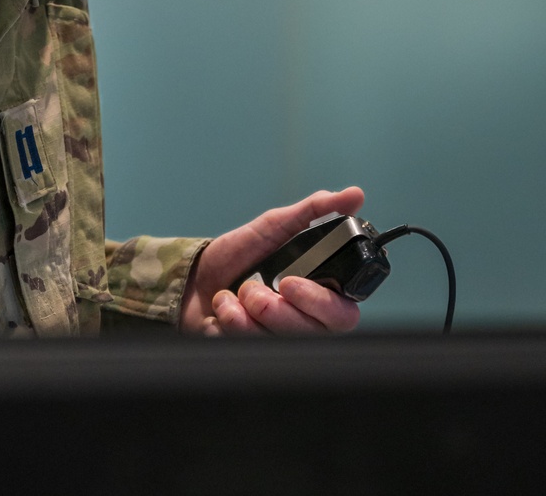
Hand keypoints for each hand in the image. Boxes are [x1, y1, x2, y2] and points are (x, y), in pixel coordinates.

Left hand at [180, 186, 364, 336]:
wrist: (195, 276)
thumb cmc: (241, 254)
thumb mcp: (276, 226)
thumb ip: (315, 212)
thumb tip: (355, 195)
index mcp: (318, 295)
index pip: (342, 314)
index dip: (320, 303)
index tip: (290, 282)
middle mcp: (303, 324)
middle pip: (310, 333)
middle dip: (276, 309)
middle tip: (252, 289)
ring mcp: (278, 342)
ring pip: (278, 342)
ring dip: (247, 314)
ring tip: (235, 294)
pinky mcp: (251, 354)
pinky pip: (246, 347)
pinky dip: (228, 322)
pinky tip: (222, 310)